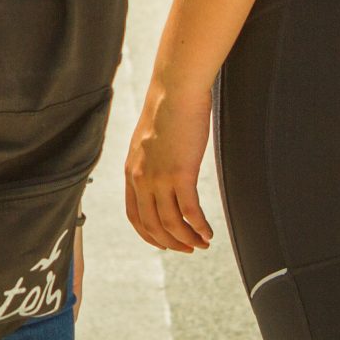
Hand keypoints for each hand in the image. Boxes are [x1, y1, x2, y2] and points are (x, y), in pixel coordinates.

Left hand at [125, 75, 215, 252]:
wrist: (175, 90)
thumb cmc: (167, 111)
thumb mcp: (148, 141)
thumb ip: (150, 162)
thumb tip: (161, 173)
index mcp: (131, 171)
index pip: (134, 216)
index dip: (150, 235)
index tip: (165, 244)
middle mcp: (140, 178)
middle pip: (152, 225)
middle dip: (171, 243)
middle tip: (189, 249)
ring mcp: (159, 177)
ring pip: (171, 223)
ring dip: (188, 239)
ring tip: (203, 244)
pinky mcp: (181, 173)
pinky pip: (189, 212)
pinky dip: (199, 227)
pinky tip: (209, 233)